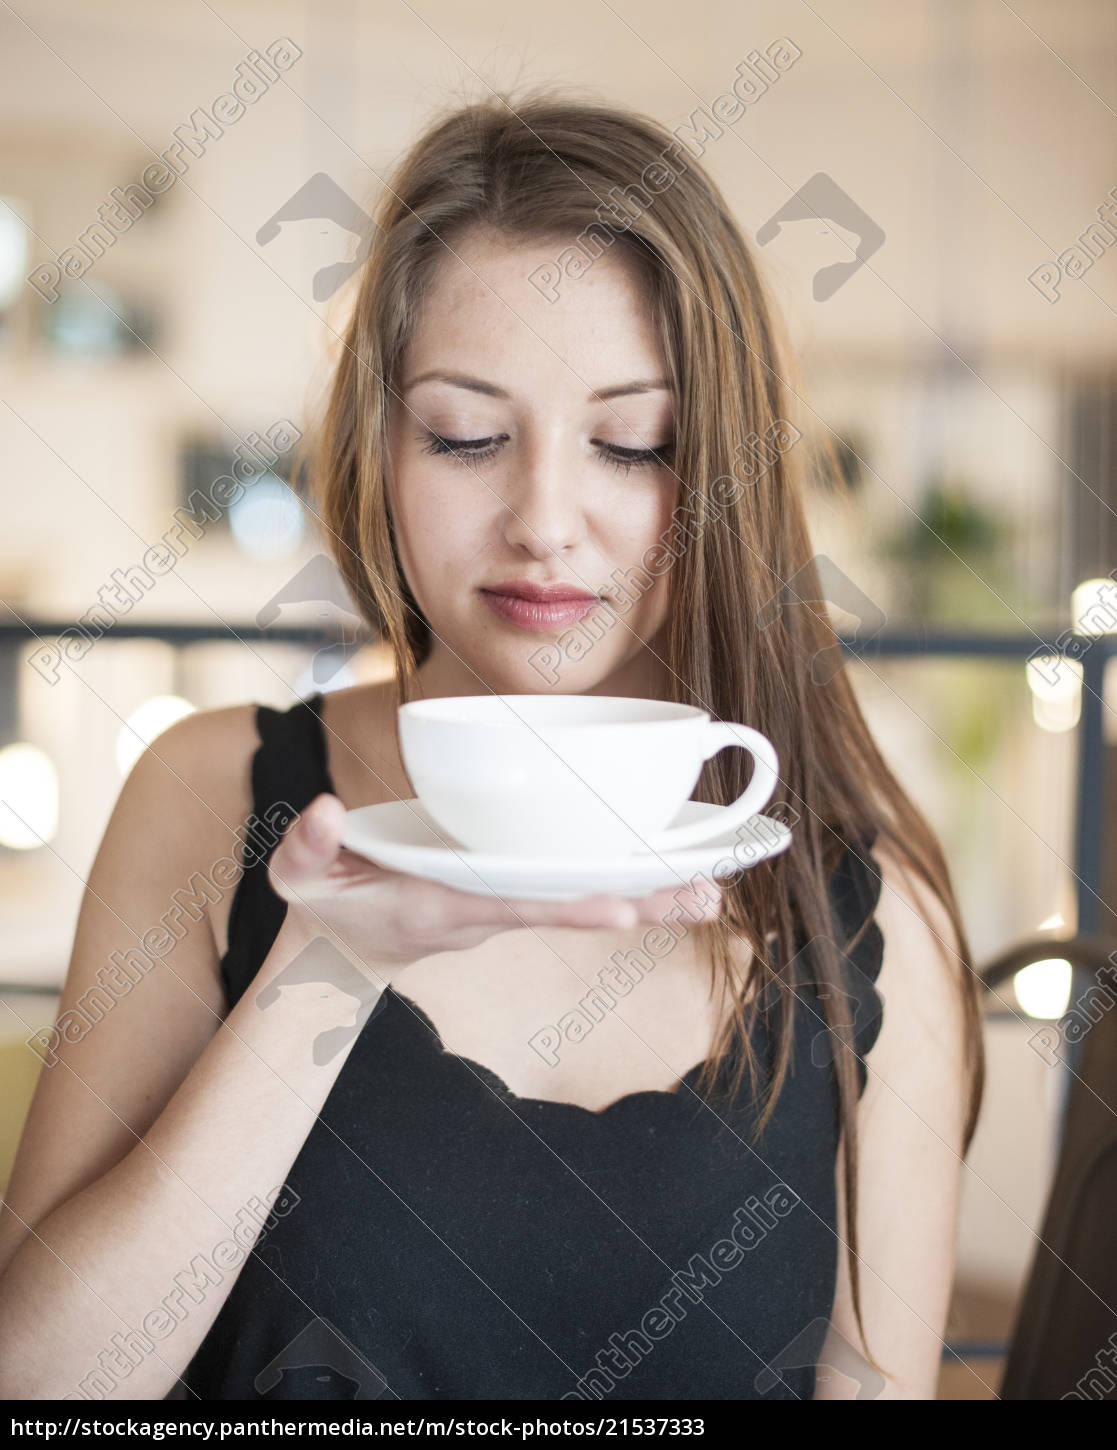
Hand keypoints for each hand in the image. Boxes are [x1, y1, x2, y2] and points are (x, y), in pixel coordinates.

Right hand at [267, 793, 721, 985]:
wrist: (346, 952)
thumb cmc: (328, 904)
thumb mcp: (299, 878)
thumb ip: (307, 847)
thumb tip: (322, 810)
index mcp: (439, 906)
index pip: (509, 905)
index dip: (563, 906)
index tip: (618, 907)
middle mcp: (484, 913)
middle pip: (569, 909)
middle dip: (635, 904)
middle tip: (703, 897)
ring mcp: (502, 909)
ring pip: (583, 903)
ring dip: (647, 900)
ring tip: (712, 892)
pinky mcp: (512, 899)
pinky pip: (575, 893)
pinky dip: (626, 888)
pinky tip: (675, 882)